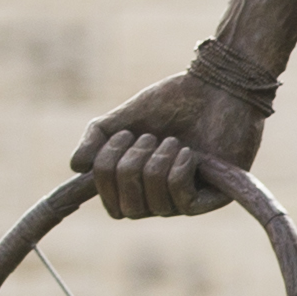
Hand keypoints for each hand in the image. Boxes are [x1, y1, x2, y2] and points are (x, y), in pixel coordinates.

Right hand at [77, 72, 268, 221]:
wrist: (219, 85)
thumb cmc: (175, 101)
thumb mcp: (124, 118)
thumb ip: (96, 138)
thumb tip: (76, 166)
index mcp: (140, 185)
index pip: (113, 207)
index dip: (105, 177)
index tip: (120, 137)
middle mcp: (161, 198)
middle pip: (127, 209)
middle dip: (128, 168)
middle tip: (148, 136)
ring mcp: (188, 199)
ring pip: (155, 206)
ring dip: (156, 165)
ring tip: (172, 140)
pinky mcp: (214, 197)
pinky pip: (183, 203)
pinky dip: (177, 173)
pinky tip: (189, 153)